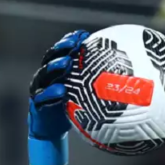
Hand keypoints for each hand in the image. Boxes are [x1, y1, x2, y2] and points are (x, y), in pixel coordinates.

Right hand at [28, 30, 87, 164]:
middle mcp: (47, 77)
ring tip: (67, 63)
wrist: (54, 130)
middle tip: (74, 44)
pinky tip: (61, 91)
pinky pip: (42, 97)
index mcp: (58, 72)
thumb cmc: (74, 110)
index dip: (70, 41)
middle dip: (62, 48)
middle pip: (52, 58)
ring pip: (45, 74)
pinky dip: (51, 94)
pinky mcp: (37, 104)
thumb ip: (99, 85)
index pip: (63, 52)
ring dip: (55, 67)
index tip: (84, 34)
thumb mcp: (87, 96)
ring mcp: (40, 89)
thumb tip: (128, 79)